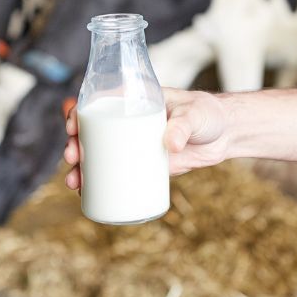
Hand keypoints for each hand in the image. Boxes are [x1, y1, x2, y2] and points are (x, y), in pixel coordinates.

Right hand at [63, 88, 229, 190]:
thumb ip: (184, 125)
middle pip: (91, 133)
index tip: (72, 127)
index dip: (78, 114)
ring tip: (74, 183)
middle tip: (72, 158)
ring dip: (80, 169)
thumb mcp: (195, 114)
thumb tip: (171, 144)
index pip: (97, 104)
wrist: (225, 135)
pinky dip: (98, 184)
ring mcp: (133, 145)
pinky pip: (116, 174)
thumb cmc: (208, 114)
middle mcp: (127, 123)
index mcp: (132, 102)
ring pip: (98, 156)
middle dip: (74, 146)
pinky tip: (85, 194)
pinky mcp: (143, 166)